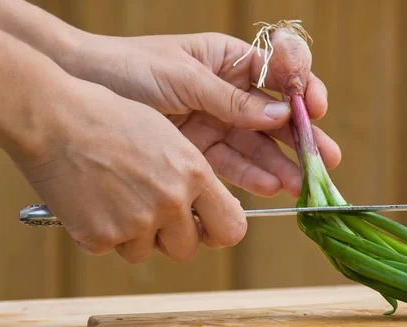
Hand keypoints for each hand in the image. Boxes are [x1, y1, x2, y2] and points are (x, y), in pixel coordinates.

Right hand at [16, 77, 246, 263]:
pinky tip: (89, 200)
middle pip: (186, 250)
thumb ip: (194, 178)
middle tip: (149, 214)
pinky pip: (109, 249)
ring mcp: (135, 222)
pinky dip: (99, 232)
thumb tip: (208, 212)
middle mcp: (171, 202)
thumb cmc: (110, 119)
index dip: (218, 233)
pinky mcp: (99, 236)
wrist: (53, 117)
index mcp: (194, 174)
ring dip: (132, 236)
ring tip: (113, 198)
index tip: (207, 229)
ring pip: (144, 253)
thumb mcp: (169, 139)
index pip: (231, 229)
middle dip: (170, 238)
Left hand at [65, 32, 340, 196]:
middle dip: (302, 138)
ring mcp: (215, 122)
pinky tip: (270, 187)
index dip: (301, 90)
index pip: (279, 73)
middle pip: (274, 116)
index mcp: (228, 60)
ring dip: (282, 165)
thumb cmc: (127, 67)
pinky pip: (231, 164)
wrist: (79, 88)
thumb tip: (280, 113)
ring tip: (302, 185)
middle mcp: (228, 92)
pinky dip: (250, 176)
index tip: (313, 107)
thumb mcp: (184, 77)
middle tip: (327, 160)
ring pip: (256, 146)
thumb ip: (232, 100)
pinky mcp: (199, 150)